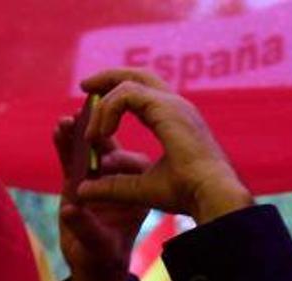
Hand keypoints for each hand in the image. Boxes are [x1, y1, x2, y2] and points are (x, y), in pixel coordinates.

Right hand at [53, 117, 150, 280]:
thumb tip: (69, 211)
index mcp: (138, 195)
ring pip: (90, 153)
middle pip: (110, 154)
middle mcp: (122, 182)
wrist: (93, 263)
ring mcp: (100, 179)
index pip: (133, 171)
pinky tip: (57, 131)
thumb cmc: (103, 256)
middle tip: (85, 124)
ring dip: (78, 137)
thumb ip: (84, 227)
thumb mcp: (98, 244)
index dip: (118, 163)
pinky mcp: (80, 180)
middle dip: (96, 138)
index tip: (104, 161)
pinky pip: (73, 160)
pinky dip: (65, 146)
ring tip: (65, 122)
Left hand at [74, 68, 252, 224]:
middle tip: (86, 86)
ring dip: (103, 104)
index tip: (95, 103)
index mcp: (177, 120)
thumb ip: (113, 186)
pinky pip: (125, 95)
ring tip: (91, 131)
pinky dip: (108, 111)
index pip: (144, 93)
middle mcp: (178, 107)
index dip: (117, 95)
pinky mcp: (166, 107)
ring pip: (128, 82)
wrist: (210, 195)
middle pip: (139, 74)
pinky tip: (102, 134)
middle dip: (109, 77)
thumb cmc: (187, 194)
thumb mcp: (142, 188)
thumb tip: (81, 190)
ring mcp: (173, 104)